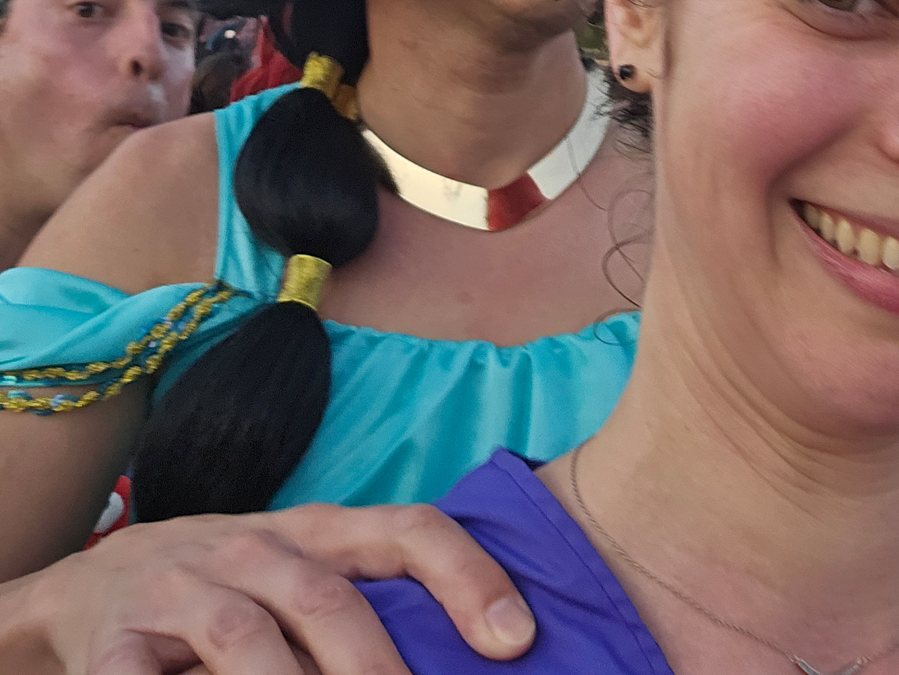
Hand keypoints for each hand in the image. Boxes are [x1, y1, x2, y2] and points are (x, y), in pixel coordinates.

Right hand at [2, 503, 535, 674]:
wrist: (91, 586)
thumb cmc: (233, 588)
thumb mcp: (303, 576)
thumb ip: (374, 604)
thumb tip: (489, 650)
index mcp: (314, 532)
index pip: (405, 529)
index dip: (465, 573)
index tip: (516, 636)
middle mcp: (253, 548)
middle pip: (327, 596)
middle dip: (376, 666)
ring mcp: (183, 589)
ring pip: (244, 635)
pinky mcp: (119, 642)